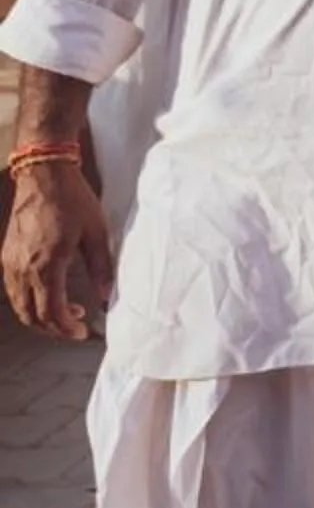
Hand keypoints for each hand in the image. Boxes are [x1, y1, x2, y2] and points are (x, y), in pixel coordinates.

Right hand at [2, 162, 113, 340]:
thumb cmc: (73, 200)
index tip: (82, 332)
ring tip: (68, 312)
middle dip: (54, 328)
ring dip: (41, 316)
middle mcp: (23, 268)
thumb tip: (108, 295)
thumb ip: (102, 266)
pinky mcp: (7, 256)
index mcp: (47, 264)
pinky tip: (50, 294)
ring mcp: (11, 263)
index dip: (66, 328)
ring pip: (19, 306)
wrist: (44, 175)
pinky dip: (29, 302)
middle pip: (32, 315)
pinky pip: (13, 291)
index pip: (51, 311)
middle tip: (76, 327)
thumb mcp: (97, 232)